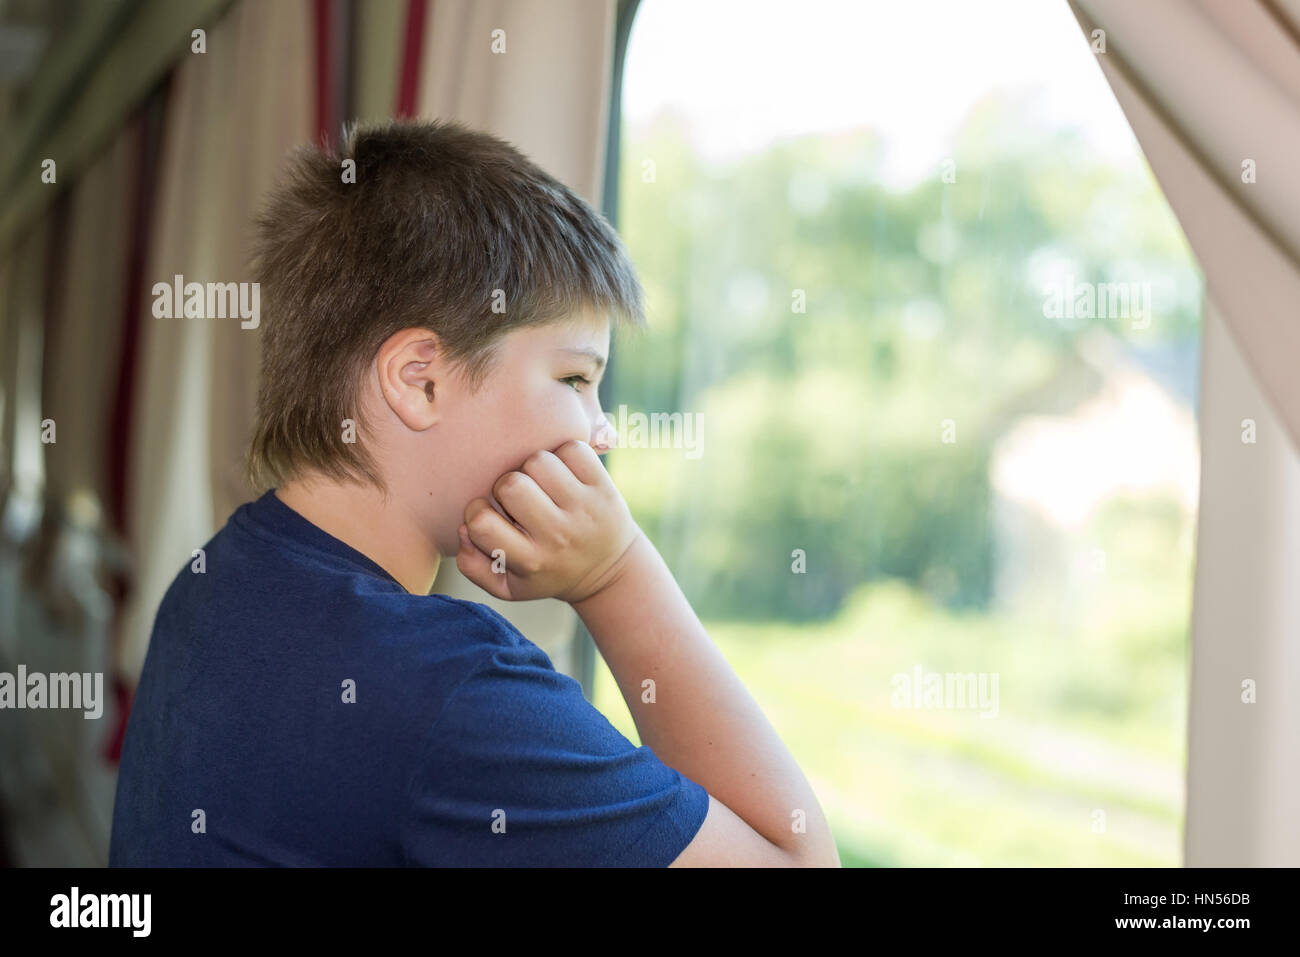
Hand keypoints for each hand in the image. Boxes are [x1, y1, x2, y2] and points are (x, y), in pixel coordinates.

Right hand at [456, 440, 642, 603]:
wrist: (609, 571)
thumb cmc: (549, 573)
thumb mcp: (509, 587)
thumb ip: (472, 566)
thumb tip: (463, 529)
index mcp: (531, 560)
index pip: (481, 523)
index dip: (476, 511)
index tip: (489, 514)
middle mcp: (558, 534)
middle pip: (510, 485)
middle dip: (505, 486)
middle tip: (518, 499)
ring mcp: (583, 508)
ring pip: (538, 461)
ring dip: (533, 468)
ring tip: (540, 486)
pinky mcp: (602, 486)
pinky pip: (571, 449)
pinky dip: (563, 455)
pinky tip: (562, 475)